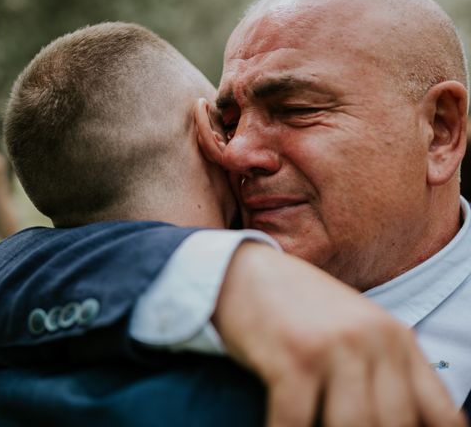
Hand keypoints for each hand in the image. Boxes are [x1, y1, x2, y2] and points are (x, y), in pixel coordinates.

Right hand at [212, 242, 464, 426]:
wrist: (241, 271)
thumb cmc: (296, 310)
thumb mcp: (353, 333)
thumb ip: (384, 373)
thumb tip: (394, 421)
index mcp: (397, 339)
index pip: (442, 417)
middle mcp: (374, 340)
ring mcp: (334, 346)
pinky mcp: (293, 357)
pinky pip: (297, 425)